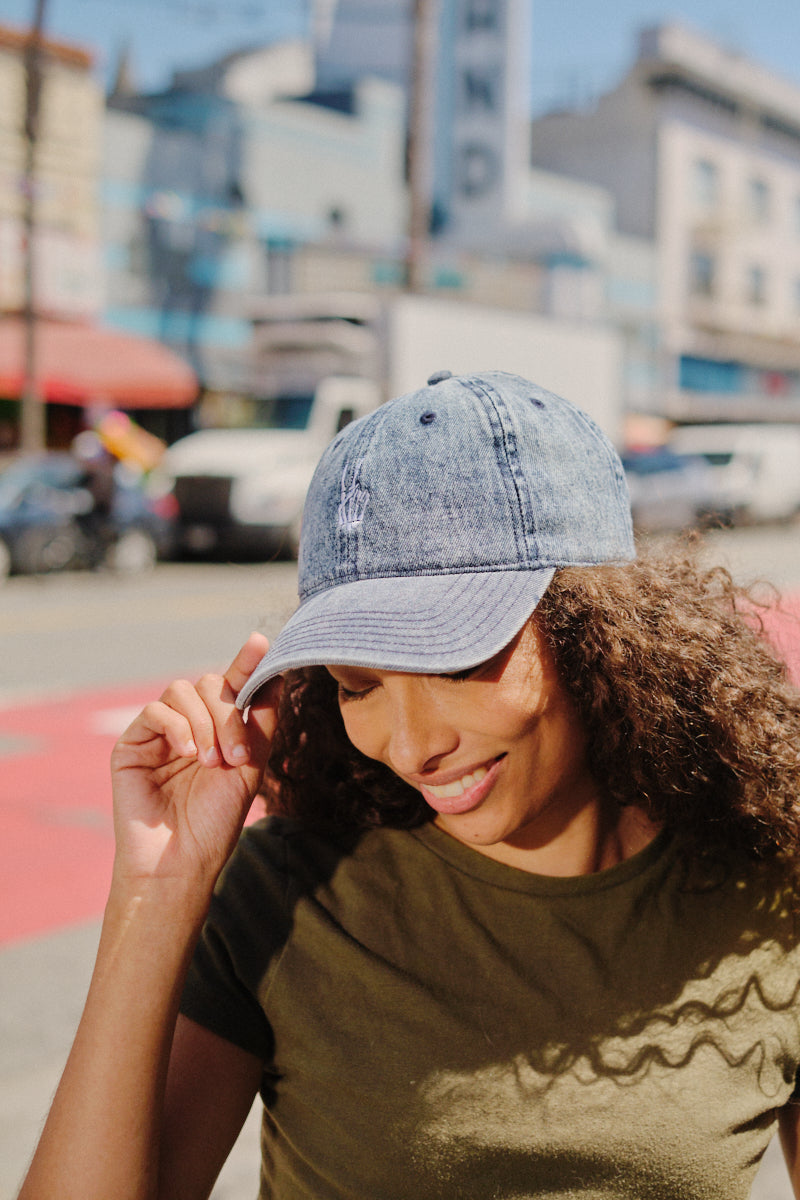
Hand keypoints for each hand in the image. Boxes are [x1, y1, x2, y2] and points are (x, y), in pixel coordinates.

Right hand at [110, 633, 279, 889]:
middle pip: (209, 684)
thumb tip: (277, 673)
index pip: (233, 685)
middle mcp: (190, 724)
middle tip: (235, 754)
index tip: (262, 643)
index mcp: (219, 728)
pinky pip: (156, 710)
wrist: (181, 861)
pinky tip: (188, 754)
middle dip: (228, 713)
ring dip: (205, 722)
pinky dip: (177, 727)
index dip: (247, 662)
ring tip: (212, 762)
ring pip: (183, 691)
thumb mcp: (250, 767)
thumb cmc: (216, 821)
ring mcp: (160, 732)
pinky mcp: (133, 743)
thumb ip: (260, 720)